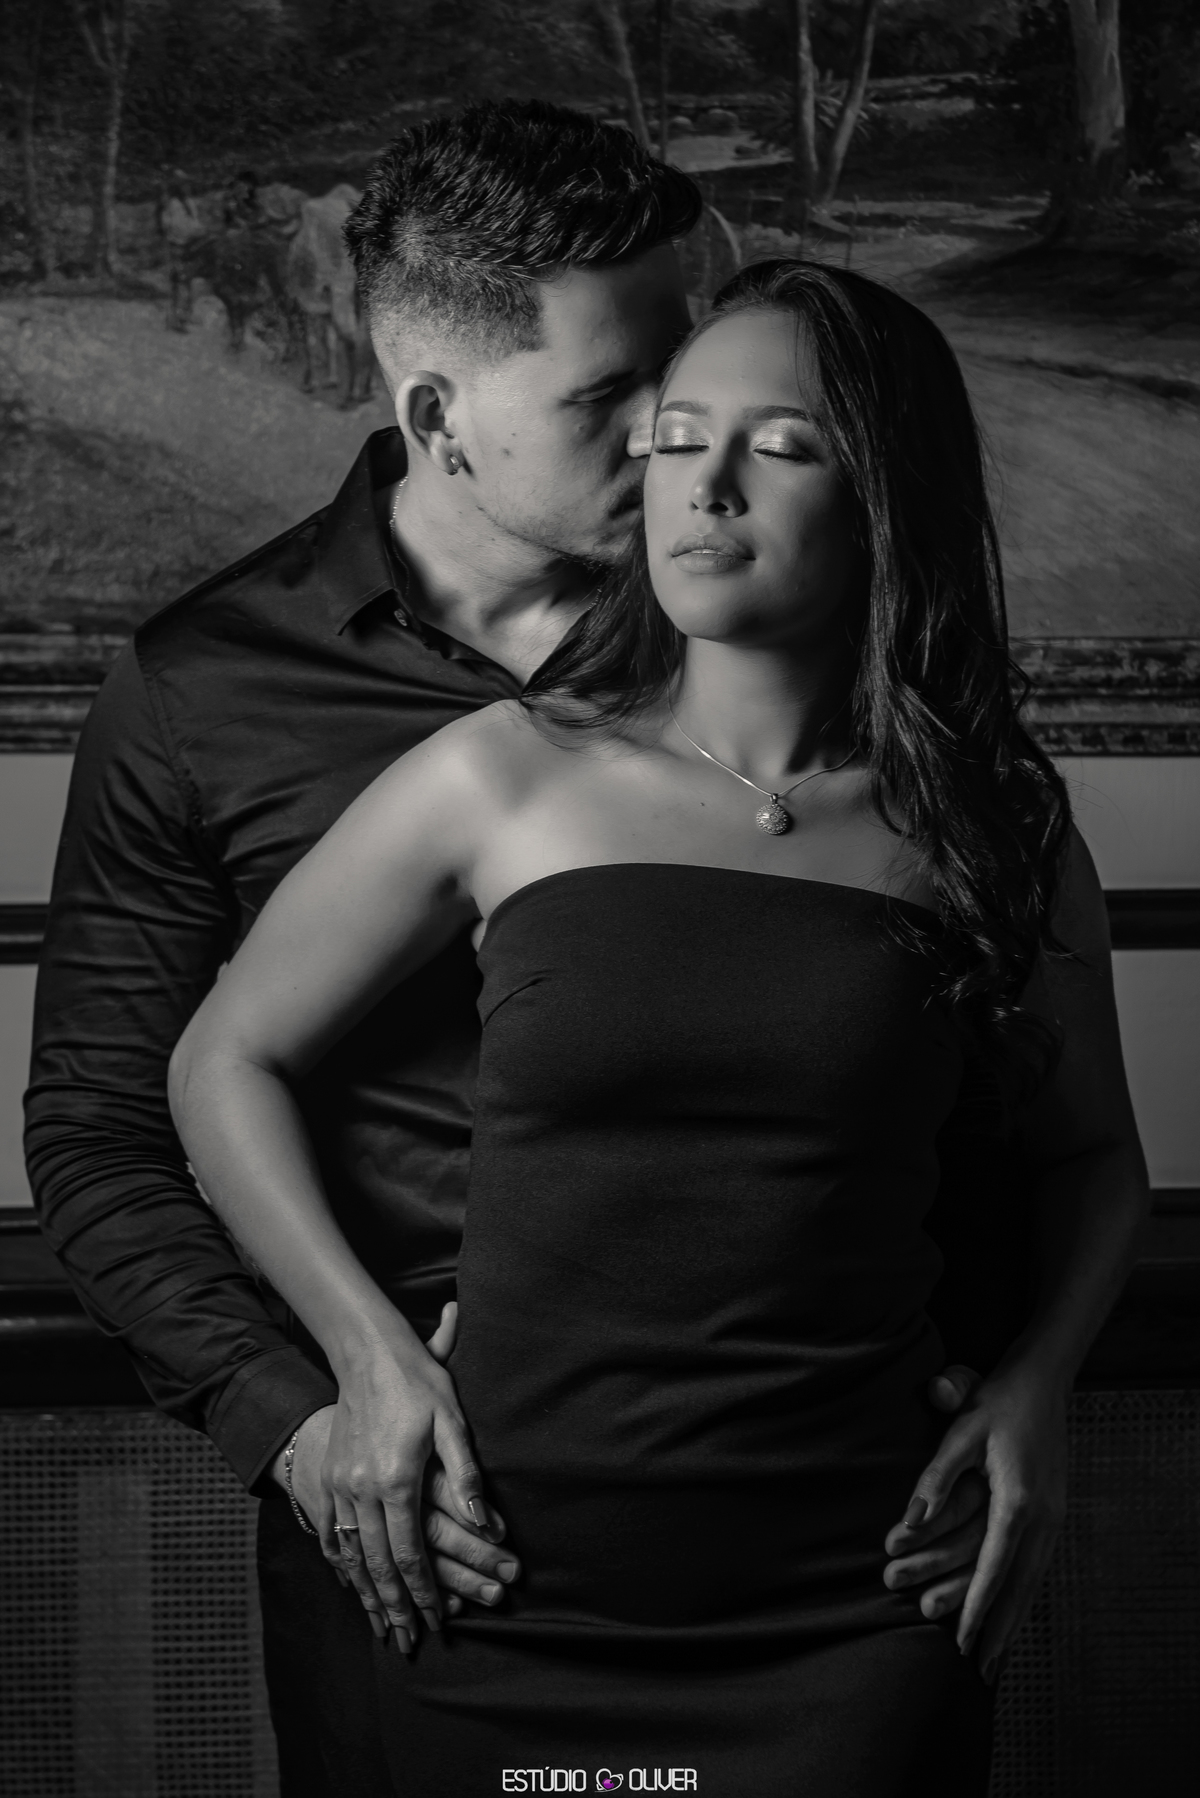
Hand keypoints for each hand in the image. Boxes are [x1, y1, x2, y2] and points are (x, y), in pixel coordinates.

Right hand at [275, 1303, 510, 1650]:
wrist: (367, 1352)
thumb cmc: (418, 1382)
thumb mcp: (451, 1420)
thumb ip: (466, 1475)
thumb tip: (487, 1523)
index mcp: (396, 1478)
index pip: (410, 1553)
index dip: (424, 1590)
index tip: (437, 1620)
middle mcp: (361, 1488)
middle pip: (377, 1564)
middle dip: (394, 1606)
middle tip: (408, 1640)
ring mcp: (339, 1484)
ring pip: (351, 1555)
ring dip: (366, 1594)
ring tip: (381, 1626)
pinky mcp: (330, 1476)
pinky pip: (332, 1533)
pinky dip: (342, 1565)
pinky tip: (352, 1584)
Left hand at [890, 1358, 1067, 1684]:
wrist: (1042, 1380)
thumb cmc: (995, 1402)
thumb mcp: (961, 1431)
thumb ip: (936, 1478)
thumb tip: (909, 1521)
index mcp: (1018, 1501)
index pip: (994, 1568)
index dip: (975, 1607)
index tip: (959, 1641)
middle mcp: (1043, 1515)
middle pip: (1021, 1586)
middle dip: (999, 1628)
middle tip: (979, 1669)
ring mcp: (1054, 1515)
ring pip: (1034, 1580)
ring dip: (1014, 1617)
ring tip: (996, 1654)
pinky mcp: (1054, 1510)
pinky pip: (1039, 1564)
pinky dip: (1025, 1592)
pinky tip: (1014, 1610)